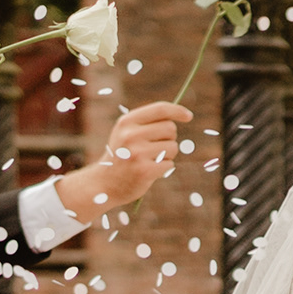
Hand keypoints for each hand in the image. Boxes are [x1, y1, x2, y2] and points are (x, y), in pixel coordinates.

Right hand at [56, 103, 189, 225]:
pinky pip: (169, 164)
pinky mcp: (145, 170)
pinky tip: (148, 171)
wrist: (104, 184)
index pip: (160, 109)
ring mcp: (137, 152)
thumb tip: (182, 115)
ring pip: (173, 147)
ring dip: (167, 155)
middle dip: (169, 138)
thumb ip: (148, 123)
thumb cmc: (122, 156)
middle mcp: (131, 134)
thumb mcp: (127, 133)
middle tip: (154, 148)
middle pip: (170, 129)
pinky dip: (163, 168)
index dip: (177, 111)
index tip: (188, 116)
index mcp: (127, 122)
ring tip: (149, 160)